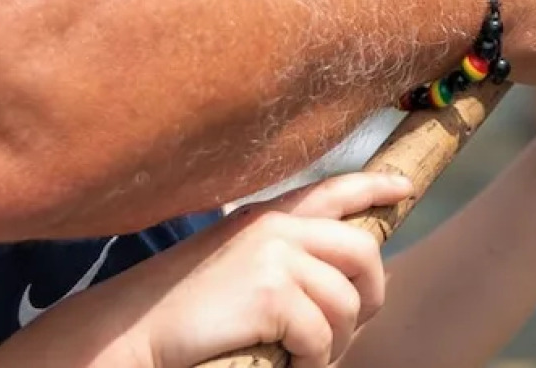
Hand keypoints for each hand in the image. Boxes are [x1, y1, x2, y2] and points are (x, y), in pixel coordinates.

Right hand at [144, 173, 409, 367]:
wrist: (130, 330)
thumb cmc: (181, 308)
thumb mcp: (235, 263)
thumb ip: (283, 257)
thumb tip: (340, 282)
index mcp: (267, 214)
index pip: (335, 188)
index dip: (375, 186)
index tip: (405, 189)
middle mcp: (277, 226)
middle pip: (362, 251)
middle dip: (371, 295)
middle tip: (354, 329)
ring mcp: (275, 256)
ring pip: (345, 303)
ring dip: (336, 343)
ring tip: (310, 360)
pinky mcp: (271, 294)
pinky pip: (321, 335)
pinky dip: (313, 361)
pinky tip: (292, 366)